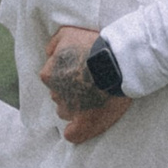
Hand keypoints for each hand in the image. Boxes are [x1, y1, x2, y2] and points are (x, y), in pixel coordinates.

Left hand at [41, 25, 131, 145]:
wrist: (118, 60)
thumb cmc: (95, 46)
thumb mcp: (67, 33)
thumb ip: (53, 44)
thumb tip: (48, 53)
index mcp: (49, 74)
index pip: (52, 79)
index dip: (68, 74)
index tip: (82, 71)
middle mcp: (56, 93)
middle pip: (60, 94)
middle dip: (71, 90)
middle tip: (91, 82)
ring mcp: (71, 109)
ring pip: (68, 111)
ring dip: (77, 106)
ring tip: (97, 95)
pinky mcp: (86, 123)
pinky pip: (73, 134)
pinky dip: (75, 132)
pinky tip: (78, 129)